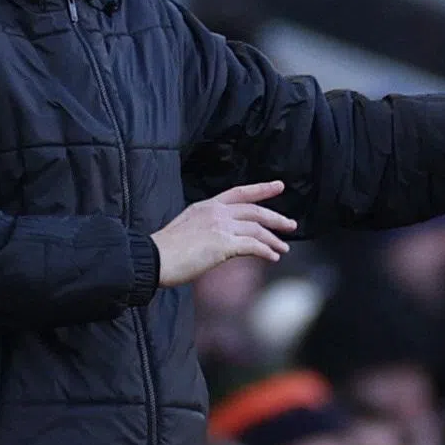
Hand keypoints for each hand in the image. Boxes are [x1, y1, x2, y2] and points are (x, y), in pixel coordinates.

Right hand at [152, 181, 296, 286]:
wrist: (153, 258)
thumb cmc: (165, 249)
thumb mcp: (187, 227)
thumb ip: (207, 227)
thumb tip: (221, 238)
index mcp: (207, 206)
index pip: (240, 192)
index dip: (261, 189)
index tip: (278, 186)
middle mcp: (216, 212)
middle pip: (254, 211)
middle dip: (276, 218)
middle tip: (290, 224)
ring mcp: (221, 226)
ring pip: (257, 229)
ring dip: (273, 239)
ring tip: (283, 248)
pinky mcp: (223, 244)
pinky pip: (253, 246)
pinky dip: (266, 251)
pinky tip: (272, 257)